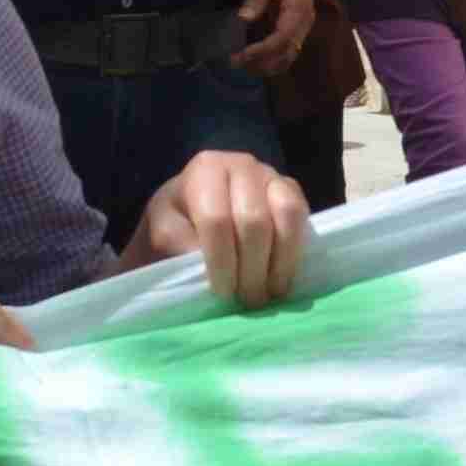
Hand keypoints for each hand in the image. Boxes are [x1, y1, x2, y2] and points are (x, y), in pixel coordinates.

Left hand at [133, 153, 309, 307]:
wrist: (192, 212)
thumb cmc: (176, 225)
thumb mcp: (162, 233)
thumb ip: (178, 247)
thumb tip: (205, 268)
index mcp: (205, 170)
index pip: (217, 219)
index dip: (221, 261)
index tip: (222, 293)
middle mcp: (242, 165)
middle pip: (254, 220)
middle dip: (252, 268)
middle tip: (248, 301)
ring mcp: (271, 175)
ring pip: (286, 215)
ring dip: (279, 262)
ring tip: (269, 293)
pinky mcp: (291, 191)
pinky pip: (302, 218)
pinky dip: (294, 253)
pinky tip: (280, 279)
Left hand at [233, 0, 319, 74]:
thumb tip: (244, 19)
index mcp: (298, 7)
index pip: (282, 38)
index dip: (262, 51)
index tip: (240, 56)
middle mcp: (304, 20)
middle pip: (287, 53)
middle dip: (262, 62)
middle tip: (234, 62)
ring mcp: (303, 24)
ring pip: (289, 55)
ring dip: (266, 64)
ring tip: (240, 63)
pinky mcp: (296, 25)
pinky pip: (287, 48)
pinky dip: (271, 56)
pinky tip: (251, 55)